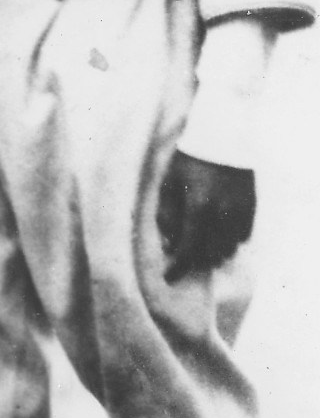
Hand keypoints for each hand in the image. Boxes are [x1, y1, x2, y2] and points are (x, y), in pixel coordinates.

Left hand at [156, 150, 255, 281]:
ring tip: (199, 247)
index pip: (188, 249)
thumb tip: (169, 246)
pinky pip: (241, 237)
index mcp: (198, 208)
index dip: (178, 267)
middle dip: (193, 261)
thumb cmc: (188, 162)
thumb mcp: (168, 186)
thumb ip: (167, 218)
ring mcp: (240, 212)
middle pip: (209, 253)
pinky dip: (228, 242)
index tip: (169, 278)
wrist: (222, 139)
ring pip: (228, 249)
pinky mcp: (251, 208)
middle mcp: (222, 214)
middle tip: (182, 259)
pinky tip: (217, 235)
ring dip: (212, 253)